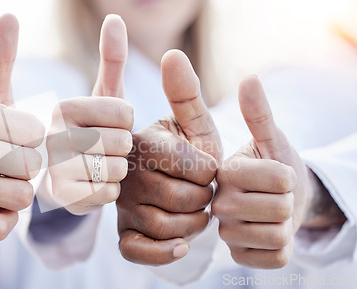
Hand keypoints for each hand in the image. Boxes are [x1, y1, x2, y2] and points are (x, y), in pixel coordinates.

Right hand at [0, 14, 44, 240]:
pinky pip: (3, 227)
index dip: (36, 138)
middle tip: (12, 163)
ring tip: (3, 181)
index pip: (34, 131)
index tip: (19, 137)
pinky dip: (5, 219)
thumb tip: (9, 15)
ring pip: (20, 197)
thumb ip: (1, 56)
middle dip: (29, 166)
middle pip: (29, 164)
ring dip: (20, 193)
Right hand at [46, 15, 133, 214]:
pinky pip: (106, 195)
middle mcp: (51, 136)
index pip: (125, 113)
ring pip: (116, 170)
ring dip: (114, 171)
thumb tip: (116, 18)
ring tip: (93, 165)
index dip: (126, 121)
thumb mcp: (97, 95)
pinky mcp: (60, 198)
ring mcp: (51, 169)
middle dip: (120, 147)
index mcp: (62, 107)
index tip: (109, 124)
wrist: (46, 176)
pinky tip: (88, 185)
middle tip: (101, 148)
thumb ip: (110, 59)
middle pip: (122, 142)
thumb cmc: (82, 131)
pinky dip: (104, 192)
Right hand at [117, 50, 221, 264]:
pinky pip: (136, 250)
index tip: (207, 167)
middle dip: (204, 199)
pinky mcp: (123, 232)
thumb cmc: (187, 150)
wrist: (173, 184)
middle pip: (181, 198)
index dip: (209, 171)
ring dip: (193, 224)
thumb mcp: (192, 122)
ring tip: (196, 212)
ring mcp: (121, 204)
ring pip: (164, 226)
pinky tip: (180, 245)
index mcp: (141, 141)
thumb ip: (185, 92)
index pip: (191, 165)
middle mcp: (126, 172)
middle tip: (203, 191)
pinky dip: (162, 252)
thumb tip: (172, 53)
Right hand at [212, 76, 312, 268]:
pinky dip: (282, 248)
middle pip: (280, 208)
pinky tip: (265, 235)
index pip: (280, 179)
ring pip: (278, 236)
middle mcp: (215, 203)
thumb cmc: (272, 166)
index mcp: (222, 172)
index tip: (274, 174)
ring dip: (285, 225)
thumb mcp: (270, 139)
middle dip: (288, 201)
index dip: (289, 176)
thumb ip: (259, 113)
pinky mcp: (237, 256)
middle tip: (272, 196)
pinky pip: (275, 258)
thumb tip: (248, 79)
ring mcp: (224, 232)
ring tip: (268, 216)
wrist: (275, 201)